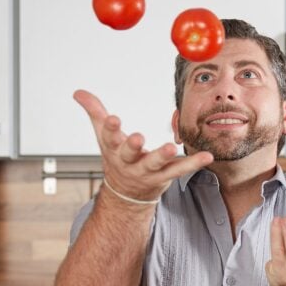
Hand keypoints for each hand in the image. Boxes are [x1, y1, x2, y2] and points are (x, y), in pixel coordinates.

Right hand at [74, 90, 212, 203]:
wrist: (127, 193)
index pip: (109, 137)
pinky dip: (193, 163)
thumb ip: (94, 112)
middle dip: (132, 146)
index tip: (113, 118)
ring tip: (172, 147)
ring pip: (155, 164)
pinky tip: (207, 156)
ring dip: (163, 156)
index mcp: (114, 149)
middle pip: (129, 154)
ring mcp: (148, 171)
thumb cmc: (117, 157)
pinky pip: (180, 170)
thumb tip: (78, 92)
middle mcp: (129, 162)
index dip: (110, 128)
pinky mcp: (165, 176)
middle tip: (137, 138)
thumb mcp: (103, 135)